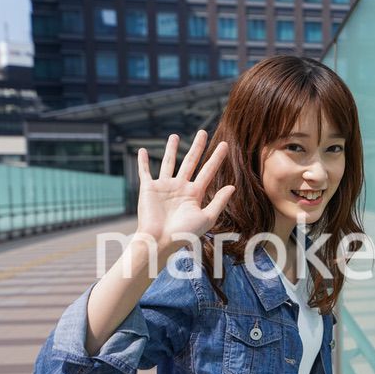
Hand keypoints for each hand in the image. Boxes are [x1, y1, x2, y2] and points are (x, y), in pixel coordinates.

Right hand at [135, 130, 234, 251]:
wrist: (160, 241)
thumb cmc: (184, 234)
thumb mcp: (206, 217)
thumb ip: (219, 201)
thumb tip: (233, 186)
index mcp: (195, 194)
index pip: (208, 171)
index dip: (217, 158)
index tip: (225, 145)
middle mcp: (180, 187)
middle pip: (191, 162)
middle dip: (197, 147)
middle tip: (203, 132)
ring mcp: (164, 187)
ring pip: (169, 163)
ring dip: (171, 149)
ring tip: (175, 136)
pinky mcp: (148, 188)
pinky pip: (144, 172)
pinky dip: (142, 162)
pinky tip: (142, 151)